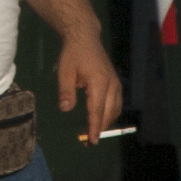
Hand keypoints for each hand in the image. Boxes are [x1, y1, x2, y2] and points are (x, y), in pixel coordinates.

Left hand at [58, 27, 121, 146]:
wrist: (85, 37)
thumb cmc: (72, 54)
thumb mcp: (64, 71)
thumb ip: (66, 91)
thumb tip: (66, 109)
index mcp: (99, 81)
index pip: (97, 109)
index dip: (95, 127)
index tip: (92, 141)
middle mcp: (112, 84)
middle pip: (109, 113)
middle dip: (100, 128)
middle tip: (88, 142)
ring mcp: (116, 84)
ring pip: (115, 110)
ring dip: (106, 123)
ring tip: (94, 134)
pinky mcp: (116, 83)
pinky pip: (117, 104)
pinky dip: (110, 114)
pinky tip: (101, 120)